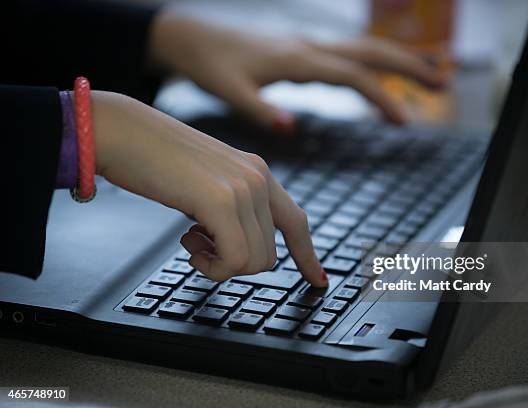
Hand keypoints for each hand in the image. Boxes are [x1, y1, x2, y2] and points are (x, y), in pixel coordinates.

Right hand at [92, 91, 326, 285]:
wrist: (121, 130)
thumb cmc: (154, 157)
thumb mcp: (207, 182)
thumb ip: (231, 207)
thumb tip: (238, 246)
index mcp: (257, 172)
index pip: (297, 222)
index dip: (308, 256)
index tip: (318, 280)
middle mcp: (258, 178)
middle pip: (269, 254)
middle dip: (235, 262)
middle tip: (200, 244)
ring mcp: (243, 189)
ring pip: (253, 262)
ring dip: (220, 264)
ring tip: (191, 240)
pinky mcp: (221, 201)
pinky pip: (235, 260)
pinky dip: (212, 267)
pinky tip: (189, 246)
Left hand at [149, 8, 446, 129]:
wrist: (191, 37)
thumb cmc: (209, 65)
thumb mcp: (229, 91)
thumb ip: (259, 110)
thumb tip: (291, 128)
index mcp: (297, 60)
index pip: (352, 76)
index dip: (381, 97)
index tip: (404, 121)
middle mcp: (309, 48)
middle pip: (370, 51)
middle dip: (409, 66)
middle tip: (443, 83)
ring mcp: (307, 47)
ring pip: (363, 48)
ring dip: (398, 60)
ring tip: (430, 75)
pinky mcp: (302, 52)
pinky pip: (347, 55)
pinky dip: (373, 64)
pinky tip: (383, 75)